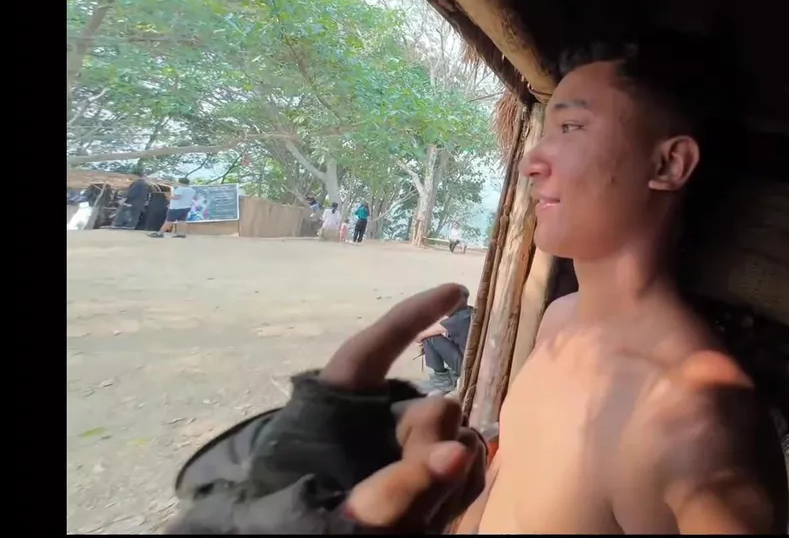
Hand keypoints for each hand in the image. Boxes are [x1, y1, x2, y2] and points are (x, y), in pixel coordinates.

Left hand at [320, 284, 485, 531]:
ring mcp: (402, 459)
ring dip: (453, 467)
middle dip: (433, 434)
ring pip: (453, 439)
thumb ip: (401, 485)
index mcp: (337, 418)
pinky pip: (464, 472)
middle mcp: (376, 431)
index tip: (456, 292)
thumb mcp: (351, 516)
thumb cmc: (307, 530)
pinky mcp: (426, 486)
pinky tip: (451, 503)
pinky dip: (463, 485)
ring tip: (433, 504)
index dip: (411, 318)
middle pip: (428, 408)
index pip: (369, 353)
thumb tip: (460, 451)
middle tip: (436, 469)